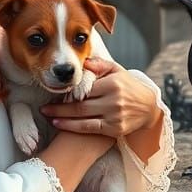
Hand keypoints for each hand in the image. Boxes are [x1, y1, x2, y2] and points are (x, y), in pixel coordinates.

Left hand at [41, 57, 161, 138]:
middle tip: (43, 107)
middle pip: (80, 104)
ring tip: (47, 115)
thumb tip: (83, 62)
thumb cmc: (128, 87)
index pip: (84, 87)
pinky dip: (71, 126)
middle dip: (59, 106)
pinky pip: (88, 128)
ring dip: (62, 117)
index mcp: (113, 83)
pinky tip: (59, 124)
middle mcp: (114, 100)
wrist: (149, 108)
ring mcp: (114, 116)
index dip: (67, 91)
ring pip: (82, 117)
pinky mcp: (115, 129)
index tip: (53, 92)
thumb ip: (99, 65)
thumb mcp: (117, 70)